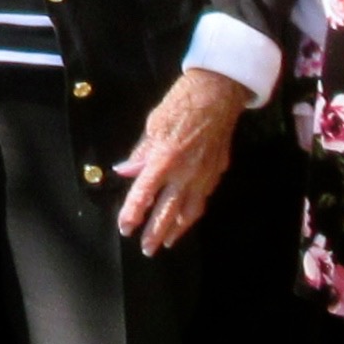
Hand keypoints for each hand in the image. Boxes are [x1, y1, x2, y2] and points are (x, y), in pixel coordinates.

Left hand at [113, 66, 245, 255]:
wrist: (218, 94)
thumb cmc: (180, 104)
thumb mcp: (153, 125)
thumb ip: (140, 153)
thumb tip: (125, 171)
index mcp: (164, 159)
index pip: (144, 194)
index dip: (134, 213)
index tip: (125, 228)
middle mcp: (185, 173)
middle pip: (168, 211)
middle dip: (156, 232)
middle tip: (147, 249)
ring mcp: (204, 175)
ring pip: (190, 211)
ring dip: (177, 229)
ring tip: (167, 243)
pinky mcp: (217, 172)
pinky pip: (202, 199)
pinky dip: (192, 213)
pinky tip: (186, 219)